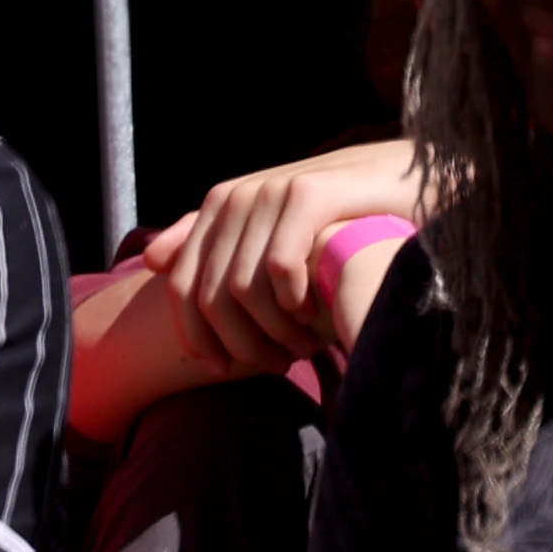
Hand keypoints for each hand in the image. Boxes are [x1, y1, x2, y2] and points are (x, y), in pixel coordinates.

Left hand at [141, 140, 421, 377]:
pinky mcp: (309, 193)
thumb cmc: (334, 218)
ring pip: (242, 291)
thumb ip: (214, 244)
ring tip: (303, 346)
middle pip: (210, 297)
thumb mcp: (269, 231)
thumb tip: (149, 259)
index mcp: (217, 208)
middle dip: (241, 344)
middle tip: (279, 363)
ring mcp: (270, 191)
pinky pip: (278, 268)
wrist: (403, 180)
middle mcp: (235, 197)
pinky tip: (316, 314)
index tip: (225, 371)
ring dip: (272, 333)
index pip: (182, 288)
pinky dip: (294, 304)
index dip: (198, 338)